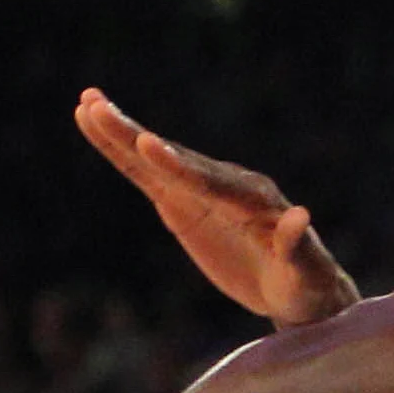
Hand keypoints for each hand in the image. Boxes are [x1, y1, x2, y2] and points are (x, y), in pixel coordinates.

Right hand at [74, 89, 358, 327]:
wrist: (299, 290)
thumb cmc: (306, 285)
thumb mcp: (307, 272)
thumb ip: (299, 246)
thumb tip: (300, 216)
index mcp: (254, 199)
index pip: (211, 182)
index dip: (178, 165)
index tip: (147, 145)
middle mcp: (225, 184)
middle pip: (175, 160)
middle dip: (135, 137)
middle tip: (98, 107)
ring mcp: (201, 190)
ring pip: (155, 160)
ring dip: (121, 132)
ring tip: (86, 102)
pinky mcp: (183, 201)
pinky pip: (147, 175)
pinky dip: (122, 153)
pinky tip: (94, 126)